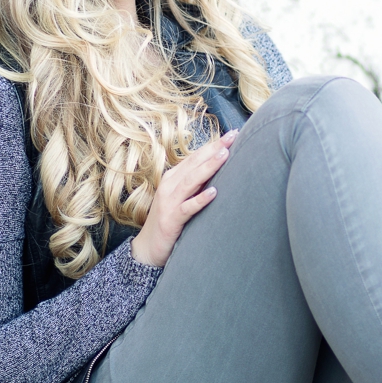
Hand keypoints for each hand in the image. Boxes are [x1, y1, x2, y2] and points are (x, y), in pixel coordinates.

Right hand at [131, 129, 237, 267]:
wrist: (148, 248)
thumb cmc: (170, 220)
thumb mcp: (182, 198)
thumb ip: (196, 184)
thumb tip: (219, 169)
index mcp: (173, 178)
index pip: (195, 157)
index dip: (213, 144)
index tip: (232, 134)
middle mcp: (169, 185)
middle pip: (194, 163)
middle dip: (214, 149)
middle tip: (233, 136)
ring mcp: (169, 202)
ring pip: (191, 181)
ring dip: (208, 167)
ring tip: (224, 155)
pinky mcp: (171, 220)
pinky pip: (187, 208)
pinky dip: (200, 200)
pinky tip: (213, 193)